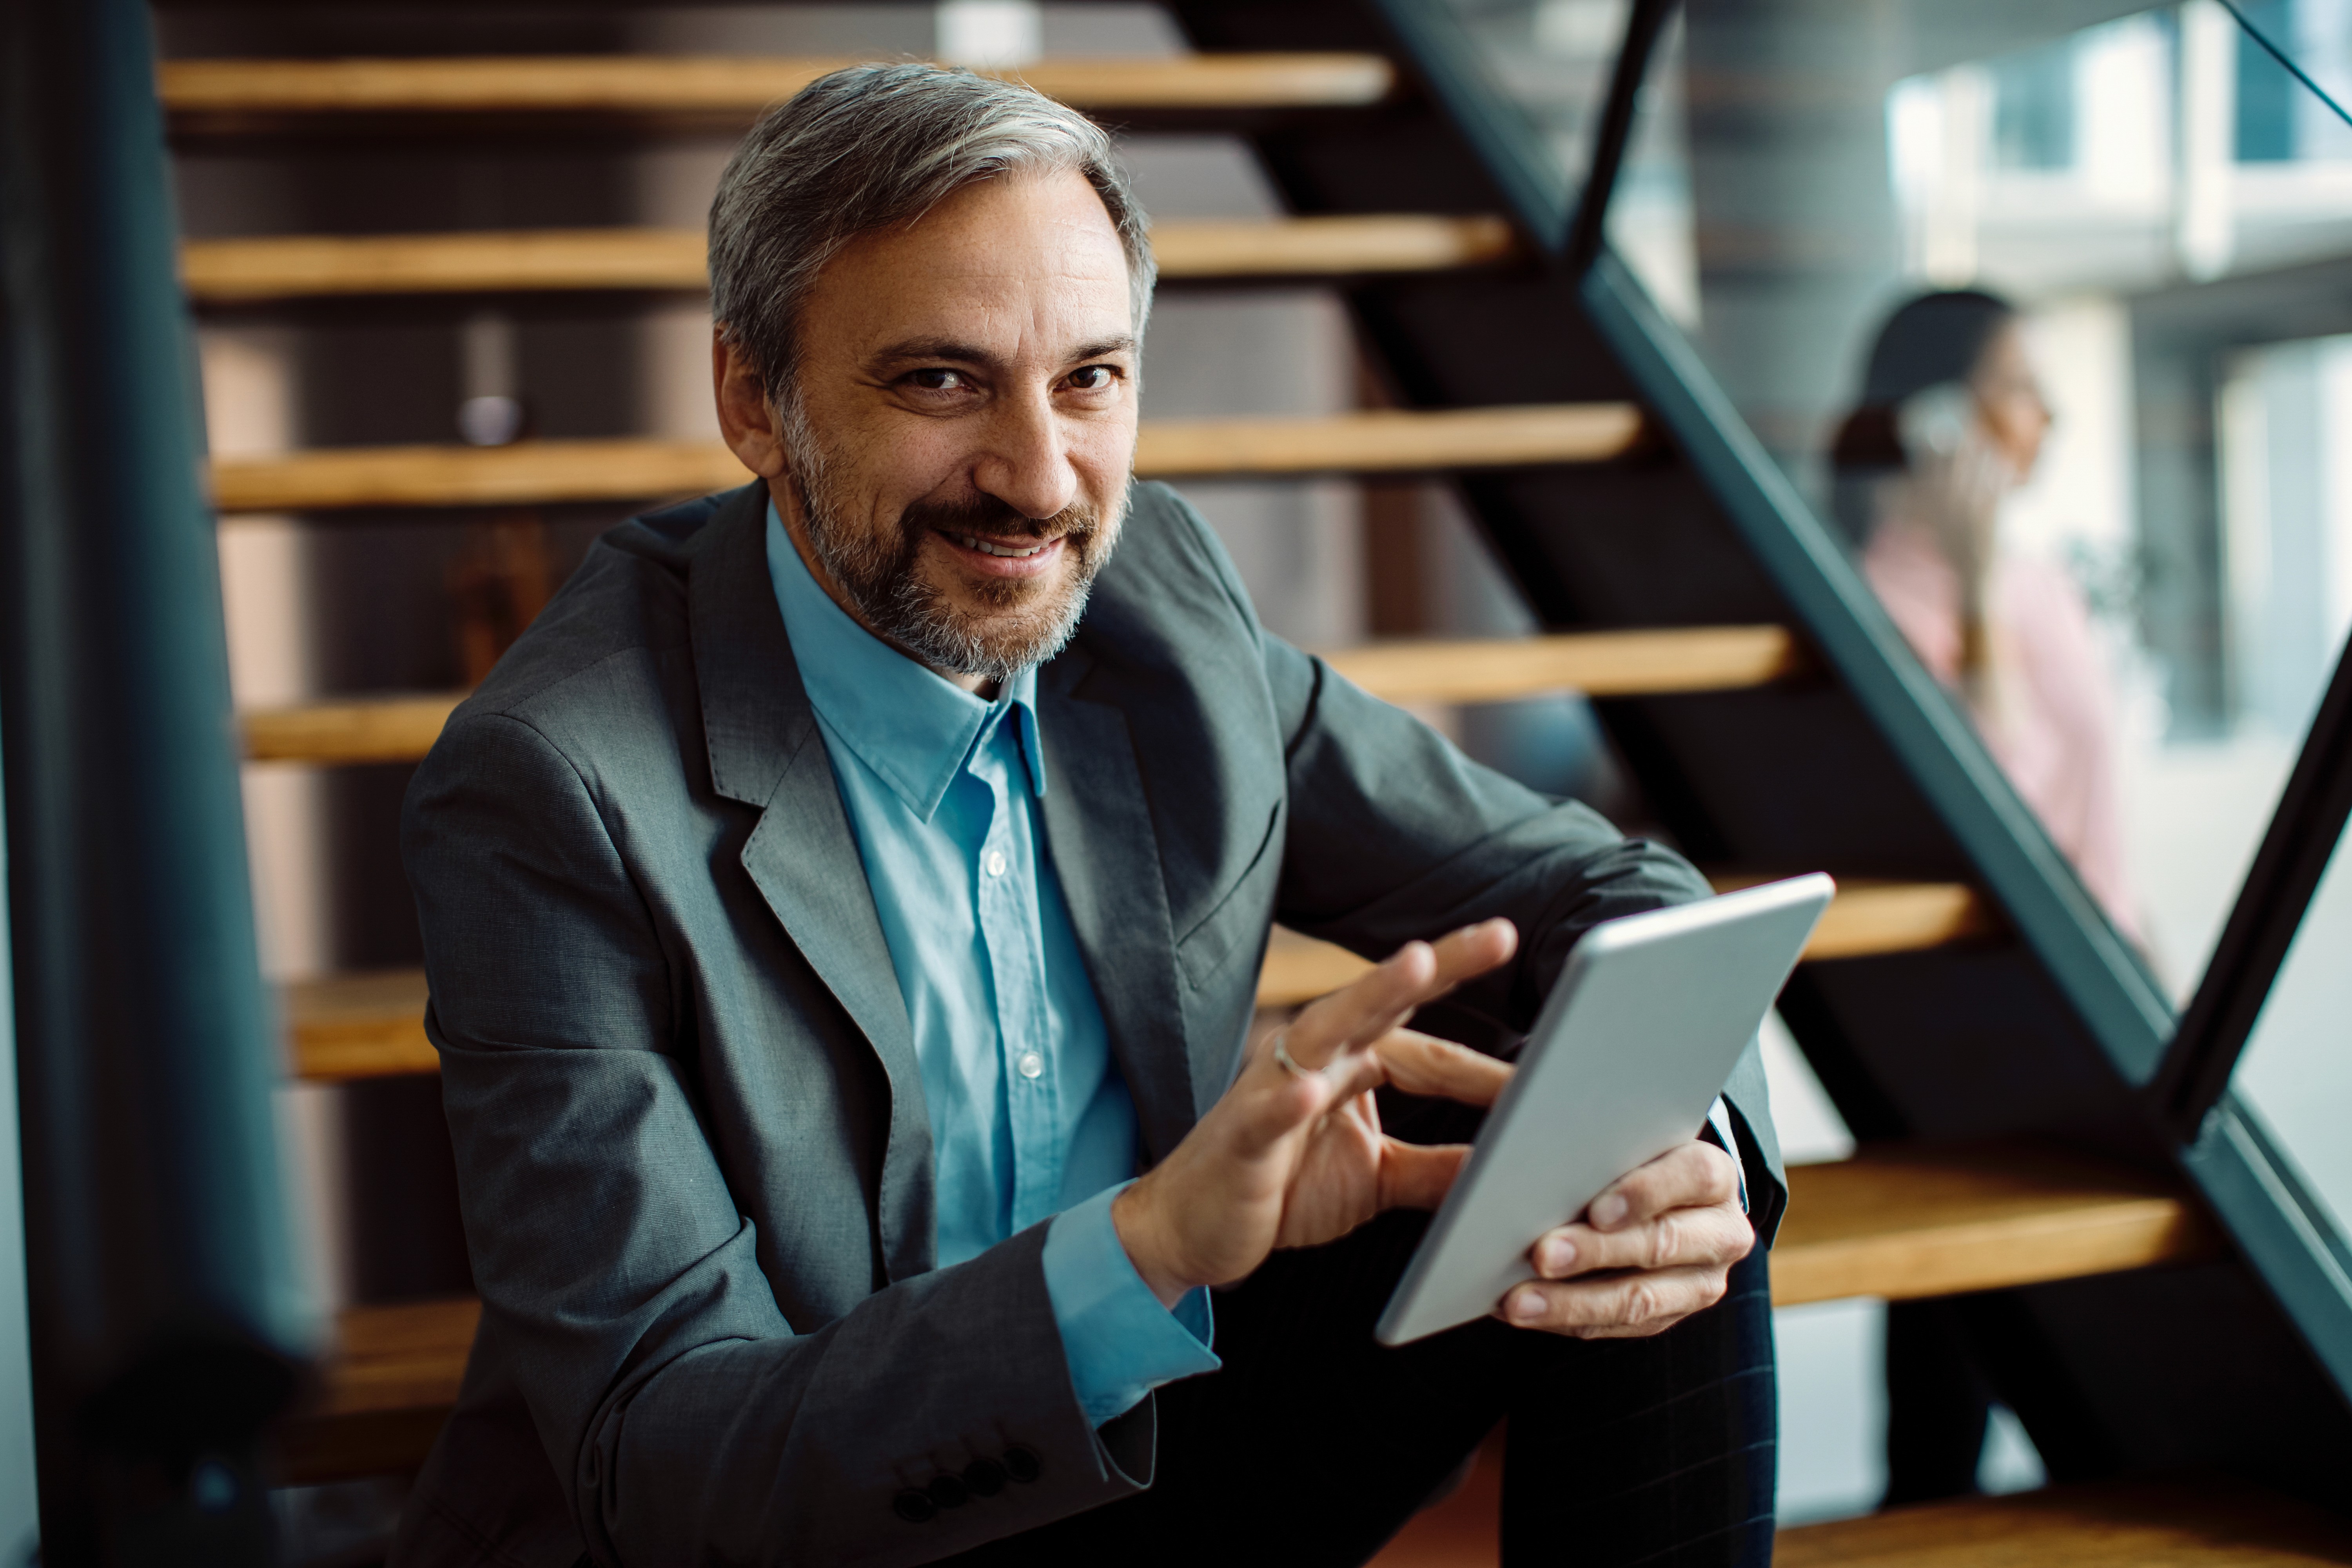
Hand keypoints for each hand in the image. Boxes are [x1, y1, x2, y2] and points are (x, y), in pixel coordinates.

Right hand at [1112, 919, 1517, 1305]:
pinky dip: (1286, 1097)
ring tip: (1417, 964)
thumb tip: (1512, 1167)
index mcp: (1352, 1063)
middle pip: (1385, 1004)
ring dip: (1372, 995)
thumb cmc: (1282, 1191)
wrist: (1194, 1229)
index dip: (1489, 1066)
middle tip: (1500, 933)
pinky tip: (1309, 1085)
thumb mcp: (1379, 1181)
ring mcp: (1274, 1087)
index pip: (1431, 1050)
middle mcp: (1316, 1057)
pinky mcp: (1240, 1134)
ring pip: (1328, 1030)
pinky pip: (1266, 1110)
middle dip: (1442, 965)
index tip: (1559, 1062)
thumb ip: (1439, 1169)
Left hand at [1497, 1139, 1752, 1338]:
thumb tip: (1512, 1142)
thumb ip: (1587, 1136)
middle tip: (1540, 1254)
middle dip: (1596, 1251)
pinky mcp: (1671, 1315)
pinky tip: (1522, 1310)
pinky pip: (1618, 1326)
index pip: (1694, 1176)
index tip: (1596, 1208)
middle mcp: (1720, 1230)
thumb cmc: (1630, 1154)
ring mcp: (1701, 1280)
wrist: (1662, 1196)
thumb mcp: (1624, 1137)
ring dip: (1572, 1302)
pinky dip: (1566, 1319)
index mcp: (1713, 1174)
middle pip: (1662, 1242)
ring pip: (1641, 1300)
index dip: (1646, 1192)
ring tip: (1518, 1301)